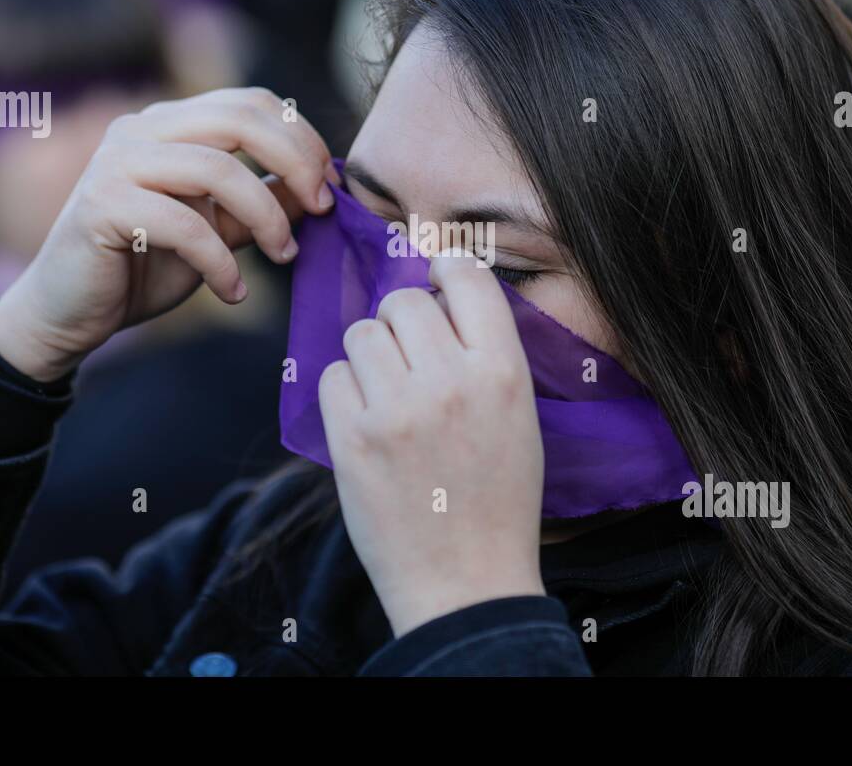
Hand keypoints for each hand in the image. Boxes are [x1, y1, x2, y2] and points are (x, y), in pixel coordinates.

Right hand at [0, 88, 335, 380]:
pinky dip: (221, 262)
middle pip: (239, 119)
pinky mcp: (102, 205)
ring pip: (218, 169)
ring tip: (284, 257)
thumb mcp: (218, 230)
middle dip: (295, 162)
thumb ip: (263, 202)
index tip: (330, 187)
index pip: (250, 102)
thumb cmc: (144, 267)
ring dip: (267, 217)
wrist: (70, 313)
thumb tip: (322, 187)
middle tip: (322, 209)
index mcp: (170, 125)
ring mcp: (116, 162)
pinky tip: (234, 291)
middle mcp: (140, 131)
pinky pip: (185, 224)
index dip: (301, 138)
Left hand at [318, 252, 546, 636]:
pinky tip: (367, 423)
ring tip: (389, 395)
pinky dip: (345, 392)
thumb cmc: (498, 499)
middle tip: (410, 358)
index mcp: (502, 371)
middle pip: (403, 301)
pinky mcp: (353, 439)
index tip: (437, 280)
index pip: (465, 276)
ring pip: (362, 334)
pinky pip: (332, 376)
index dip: (445, 269)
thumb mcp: (519, 417)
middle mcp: (450, 380)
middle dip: (402, 322)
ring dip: (370, 356)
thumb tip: (437, 296)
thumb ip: (484, 354)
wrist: (467, 581)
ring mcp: (397, 409)